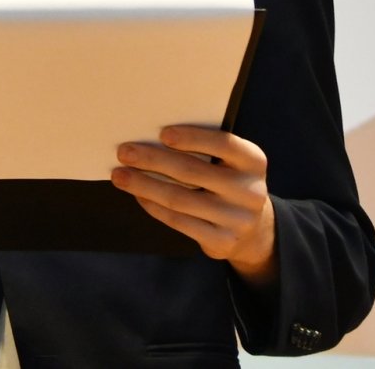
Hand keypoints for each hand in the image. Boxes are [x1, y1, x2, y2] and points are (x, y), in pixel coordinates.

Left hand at [111, 125, 277, 284]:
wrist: (253, 228)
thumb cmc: (229, 183)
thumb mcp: (230, 163)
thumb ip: (205, 151)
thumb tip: (151, 139)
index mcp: (253, 162)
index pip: (223, 144)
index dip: (193, 138)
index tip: (162, 133)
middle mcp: (250, 191)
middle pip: (192, 172)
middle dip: (153, 160)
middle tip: (125, 152)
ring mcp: (237, 219)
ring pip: (179, 199)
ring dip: (144, 185)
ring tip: (121, 175)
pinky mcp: (221, 241)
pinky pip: (179, 221)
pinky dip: (153, 206)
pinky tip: (138, 195)